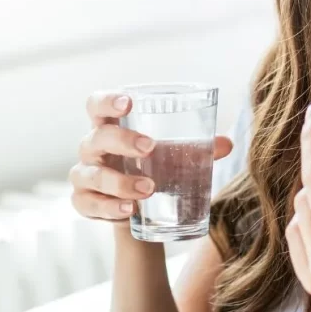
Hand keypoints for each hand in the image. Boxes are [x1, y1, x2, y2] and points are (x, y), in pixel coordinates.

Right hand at [69, 91, 233, 222]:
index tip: (129, 102)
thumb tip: (227, 143)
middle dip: (122, 141)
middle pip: (96, 137)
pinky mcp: (83, 201)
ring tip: (148, 189)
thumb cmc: (155, 168)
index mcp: (111, 126)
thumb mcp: (175, 156)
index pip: (96, 105)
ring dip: (120, 181)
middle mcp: (92, 147)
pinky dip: (109, 207)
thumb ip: (198, 148)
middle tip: (150, 148)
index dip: (108, 100)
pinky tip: (129, 211)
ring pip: (91, 174)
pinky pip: (88, 204)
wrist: (140, 209)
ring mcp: (84, 175)